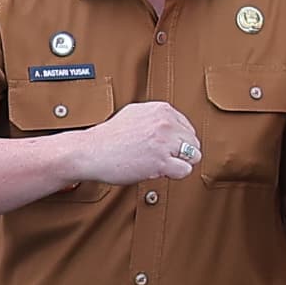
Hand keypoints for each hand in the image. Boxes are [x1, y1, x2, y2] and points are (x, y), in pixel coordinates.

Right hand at [72, 99, 200, 184]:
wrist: (91, 152)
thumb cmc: (109, 136)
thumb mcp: (135, 113)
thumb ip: (157, 116)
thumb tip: (174, 124)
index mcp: (162, 110)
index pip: (188, 127)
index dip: (178, 141)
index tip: (167, 146)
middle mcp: (165, 123)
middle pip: (194, 142)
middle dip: (181, 152)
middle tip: (163, 157)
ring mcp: (164, 142)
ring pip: (194, 156)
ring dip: (180, 163)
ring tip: (163, 163)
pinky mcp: (161, 161)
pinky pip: (185, 170)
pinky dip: (176, 174)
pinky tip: (161, 171)